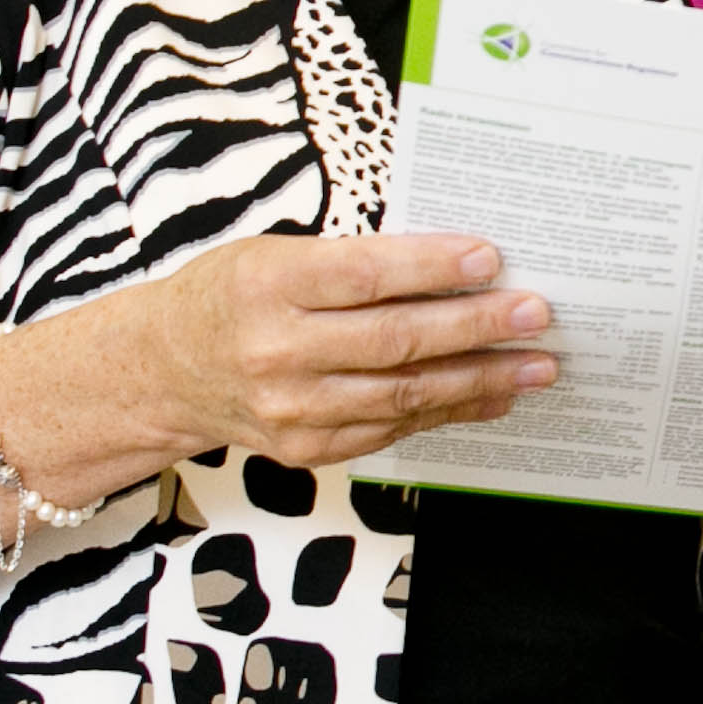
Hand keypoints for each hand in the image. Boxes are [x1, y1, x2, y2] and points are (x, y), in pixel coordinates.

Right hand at [108, 231, 559, 471]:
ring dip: (481, 380)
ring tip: (537, 364)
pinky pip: (392, 429)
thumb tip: (457, 264)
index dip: (432, 267)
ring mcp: (291, 409)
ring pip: (403, 394)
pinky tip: (492, 396)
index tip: (490, 258)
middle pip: (394, 340)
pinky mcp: (306, 448)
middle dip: (477, 327)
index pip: (365, 275)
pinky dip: (449, 413)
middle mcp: (276, 351)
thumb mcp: (274, 255)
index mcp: (267, 284)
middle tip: (536, 313)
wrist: (165, 370)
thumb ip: (355, 261)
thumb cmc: (231, 295)